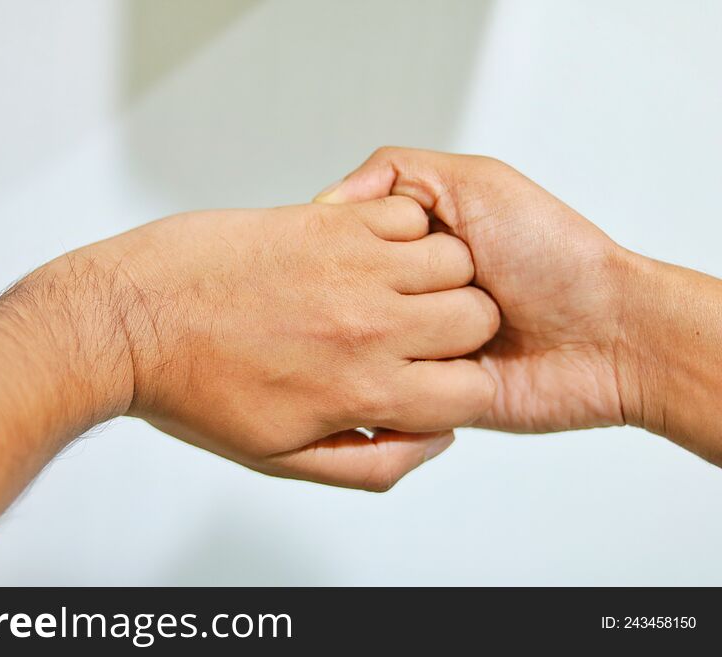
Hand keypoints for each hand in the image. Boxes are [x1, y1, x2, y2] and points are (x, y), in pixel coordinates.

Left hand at [54, 199, 499, 489]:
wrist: (130, 321)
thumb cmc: (196, 391)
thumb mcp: (283, 458)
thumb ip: (372, 463)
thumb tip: (435, 439)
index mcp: (362, 390)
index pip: (472, 392)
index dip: (461, 389)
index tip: (433, 379)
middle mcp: (369, 325)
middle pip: (476, 318)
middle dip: (457, 331)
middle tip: (412, 332)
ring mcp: (352, 265)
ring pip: (455, 258)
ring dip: (437, 275)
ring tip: (394, 288)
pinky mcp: (327, 221)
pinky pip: (407, 212)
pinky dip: (404, 231)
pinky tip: (367, 253)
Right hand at [316, 148, 629, 432]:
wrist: (610, 336)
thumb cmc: (555, 255)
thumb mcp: (476, 183)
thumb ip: (397, 172)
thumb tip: (322, 201)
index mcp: (408, 248)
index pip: (341, 242)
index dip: (358, 241)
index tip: (399, 240)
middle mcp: (405, 298)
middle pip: (347, 294)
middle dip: (393, 288)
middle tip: (462, 281)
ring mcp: (412, 350)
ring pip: (363, 345)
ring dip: (413, 334)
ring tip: (475, 323)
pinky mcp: (423, 398)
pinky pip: (387, 394)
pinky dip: (413, 379)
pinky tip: (460, 360)